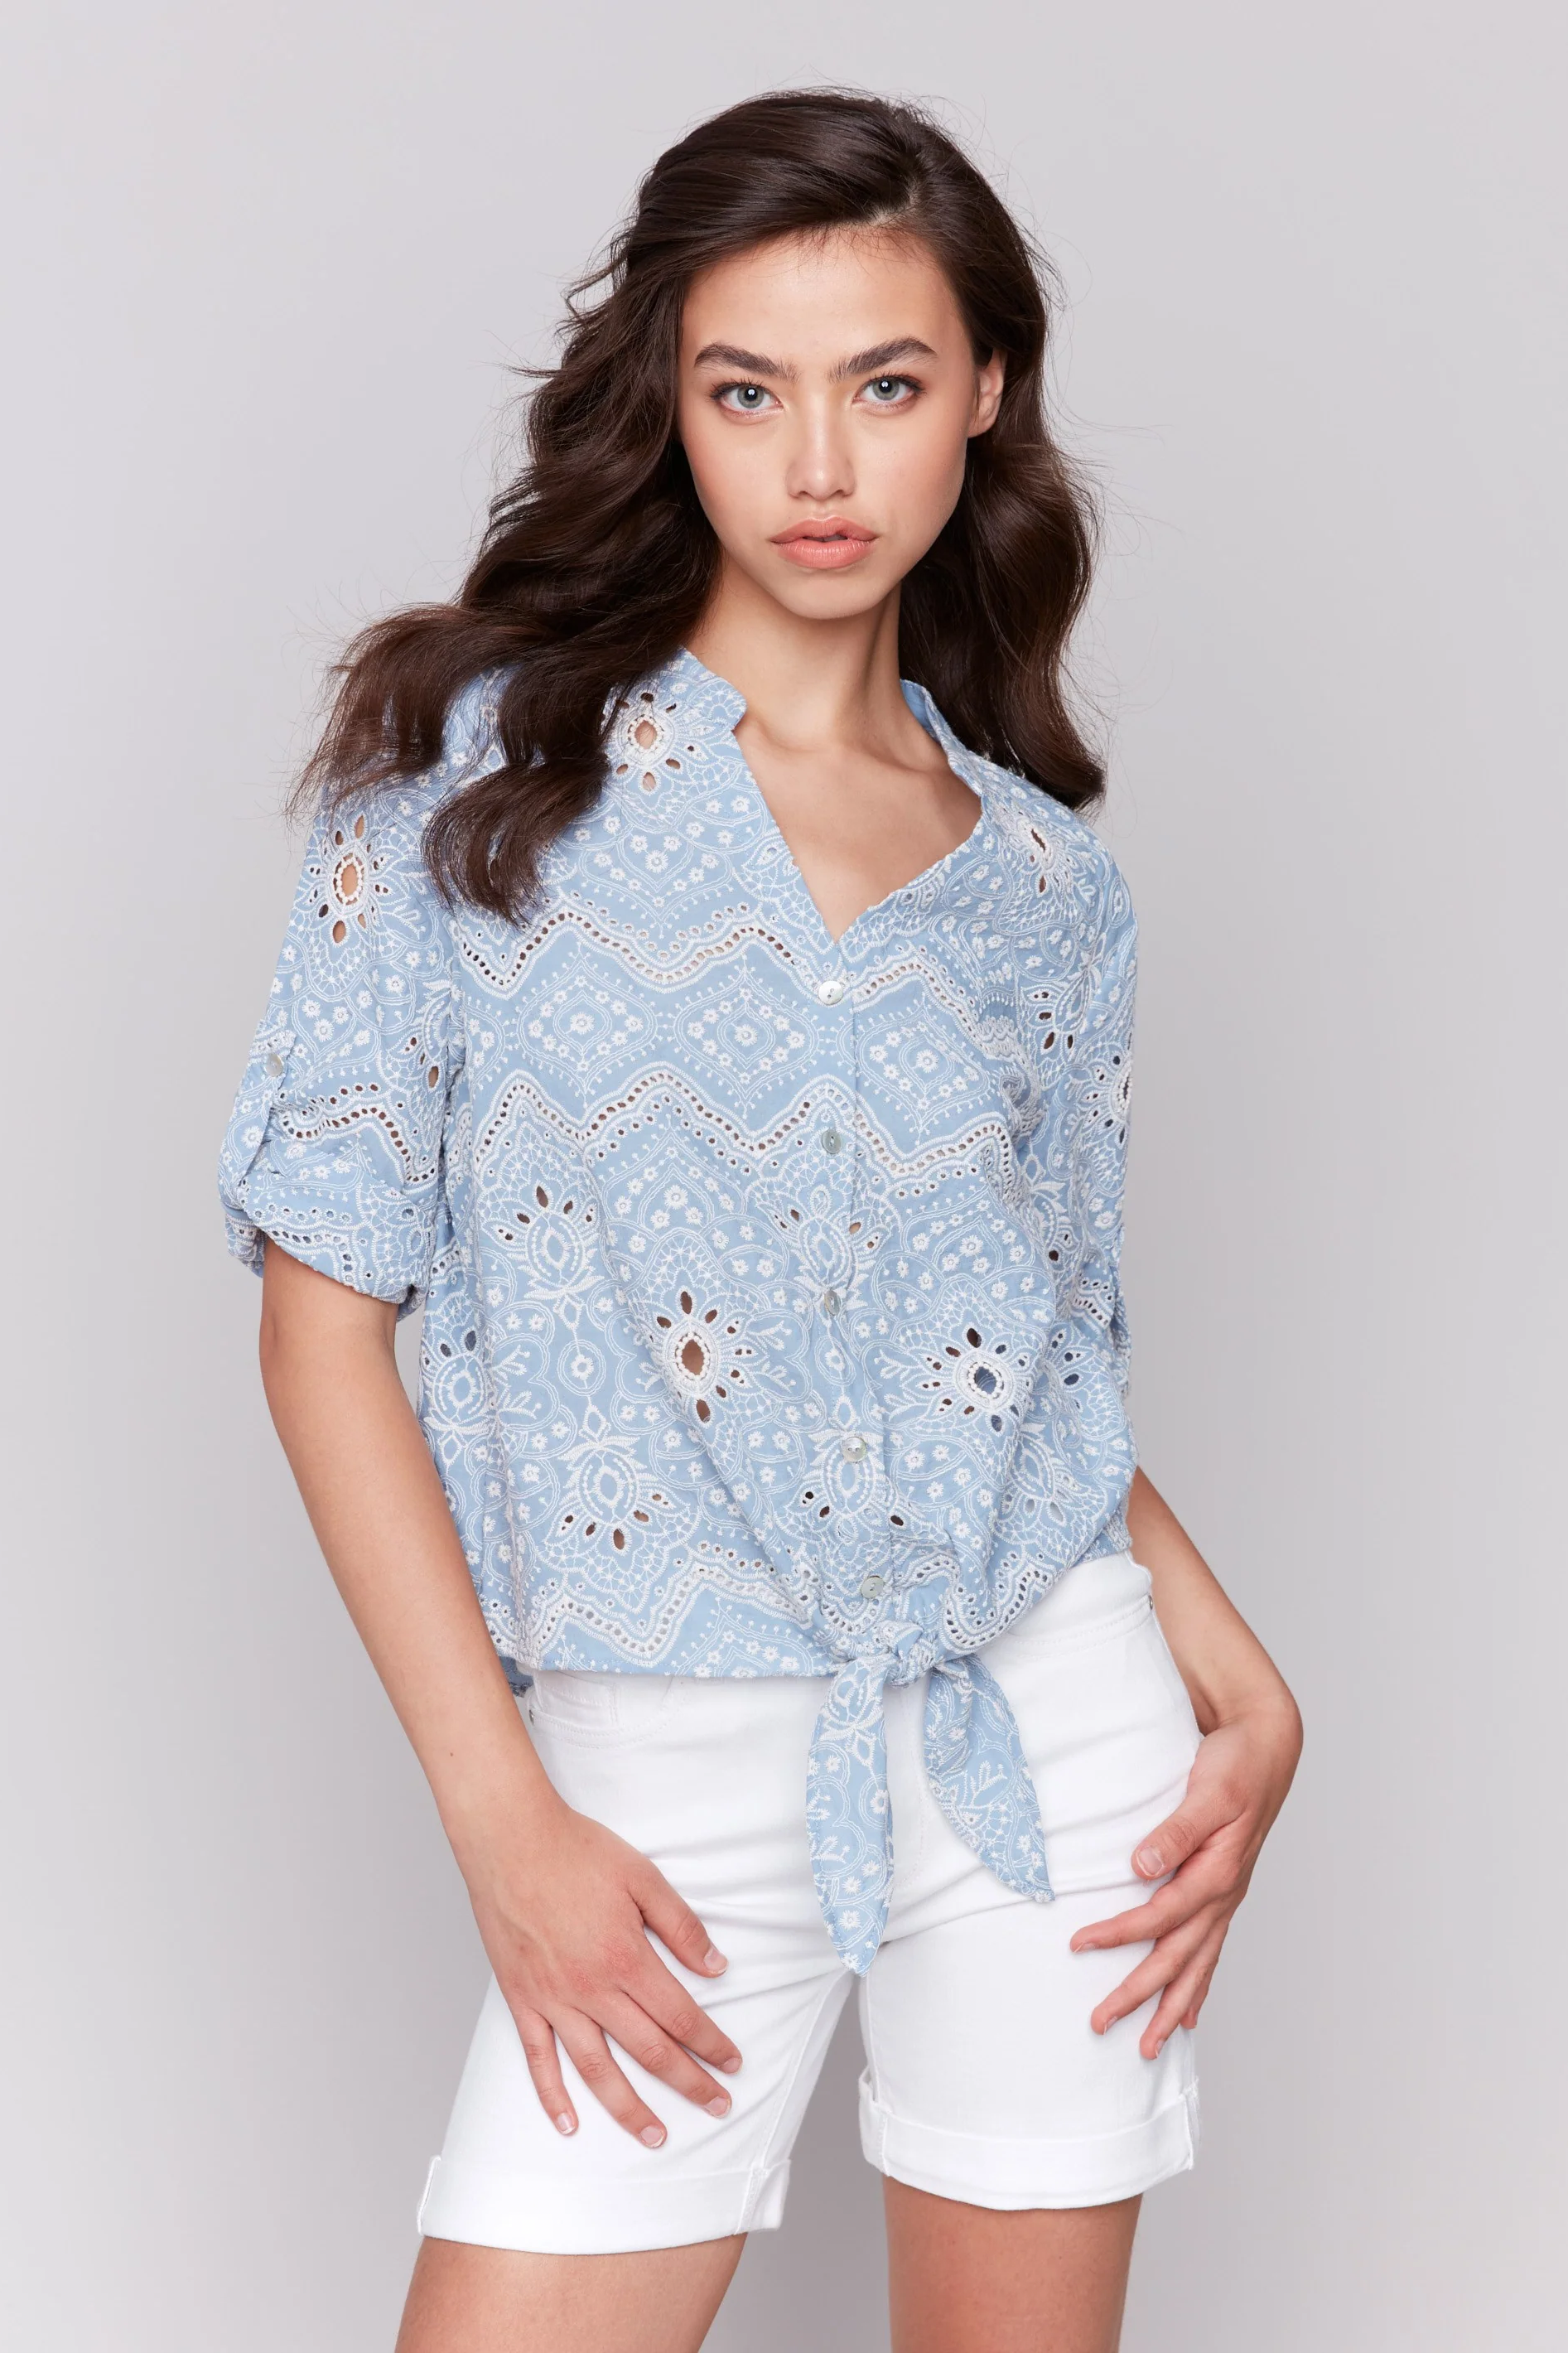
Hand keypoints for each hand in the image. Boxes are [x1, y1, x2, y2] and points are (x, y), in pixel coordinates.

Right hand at [466, 1790, 741, 2146]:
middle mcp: (592, 1989)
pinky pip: (537, 2059)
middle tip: (717, 2107)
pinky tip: (569, 2124)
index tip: (733, 2064)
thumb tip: (717, 1968)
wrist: (511, 1839)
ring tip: (655, 2137)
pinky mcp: (521, 2000)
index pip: (681, 2016)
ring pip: (596, 2070)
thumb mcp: (644, 1876)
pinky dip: (552, 2096)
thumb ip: (682, 1926)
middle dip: (689, 2084)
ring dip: (629, 2109)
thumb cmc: (577, 1851)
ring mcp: (553, 2000)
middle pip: (649, 2051)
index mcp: (627, 1958)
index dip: (711, 2044)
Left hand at [1071, 1695, 1301, 2058]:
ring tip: (1149, 2046)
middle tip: (1100, 2022)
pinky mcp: (1223, 1892)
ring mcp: (1226, 1898)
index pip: (1160, 1915)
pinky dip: (1198, 1985)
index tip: (1080, 1944)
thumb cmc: (1237, 1764)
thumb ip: (1177, 1830)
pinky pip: (1210, 1951)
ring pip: (1196, 1965)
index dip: (1119, 1933)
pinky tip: (1189, 2013)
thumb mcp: (1208, 1790)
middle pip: (1177, 1957)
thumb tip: (1142, 1865)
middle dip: (1140, 1995)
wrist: (1267, 1746)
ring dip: (1170, 2006)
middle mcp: (1223, 1894)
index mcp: (1217, 1873)